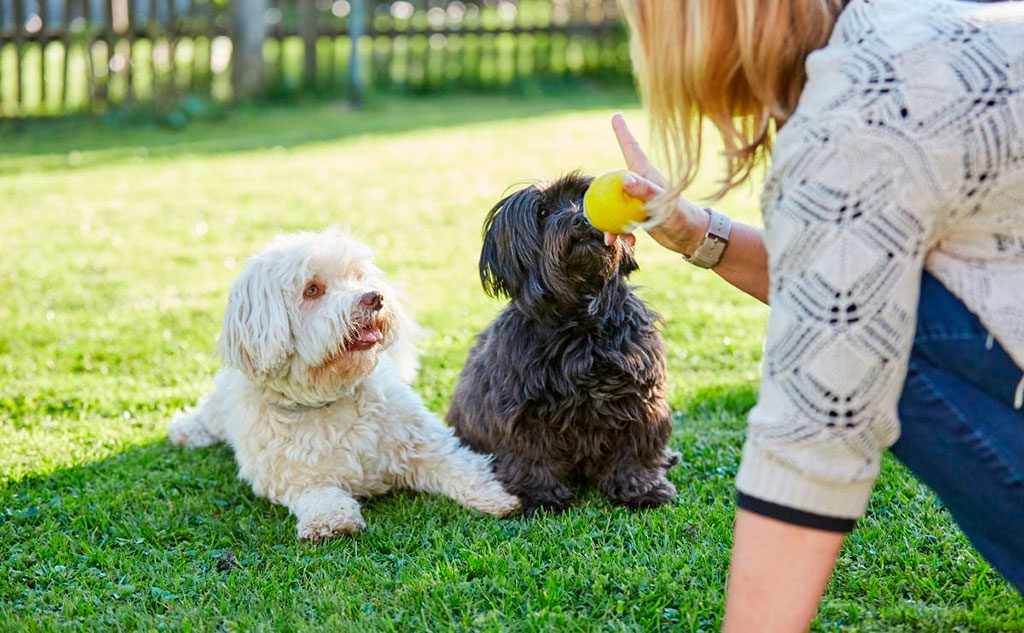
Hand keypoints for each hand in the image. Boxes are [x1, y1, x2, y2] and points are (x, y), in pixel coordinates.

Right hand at [604, 114, 709, 256]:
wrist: (695, 238)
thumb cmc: (683, 219)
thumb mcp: (664, 206)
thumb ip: (645, 192)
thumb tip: (624, 179)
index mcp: (646, 174)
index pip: (631, 149)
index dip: (622, 132)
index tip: (616, 115)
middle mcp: (641, 184)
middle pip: (613, 182)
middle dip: (600, 196)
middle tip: (593, 213)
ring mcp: (639, 200)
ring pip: (614, 205)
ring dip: (608, 223)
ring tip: (611, 239)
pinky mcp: (640, 215)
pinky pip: (622, 221)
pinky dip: (621, 233)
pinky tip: (628, 243)